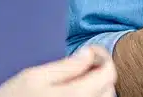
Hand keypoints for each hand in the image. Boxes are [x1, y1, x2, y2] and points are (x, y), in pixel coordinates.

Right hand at [0, 45, 116, 96]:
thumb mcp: (33, 77)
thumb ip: (65, 66)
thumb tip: (88, 54)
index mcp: (76, 95)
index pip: (109, 72)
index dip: (102, 56)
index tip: (89, 50)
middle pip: (109, 87)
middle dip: (99, 71)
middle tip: (82, 63)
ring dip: (96, 87)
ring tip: (75, 79)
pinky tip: (72, 94)